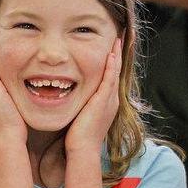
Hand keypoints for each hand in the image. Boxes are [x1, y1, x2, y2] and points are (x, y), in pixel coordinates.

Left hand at [65, 38, 121, 152]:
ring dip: (116, 55)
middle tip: (119, 38)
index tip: (110, 49)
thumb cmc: (78, 137)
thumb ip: (79, 105)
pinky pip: (110, 79)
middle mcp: (111, 100)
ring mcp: (109, 100)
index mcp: (106, 103)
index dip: (111, 63)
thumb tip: (68, 98)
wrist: (82, 149)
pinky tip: (111, 53)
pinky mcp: (104, 100)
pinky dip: (111, 66)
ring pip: (115, 72)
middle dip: (117, 55)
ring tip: (118, 39)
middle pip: (116, 72)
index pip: (110, 78)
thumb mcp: (81, 116)